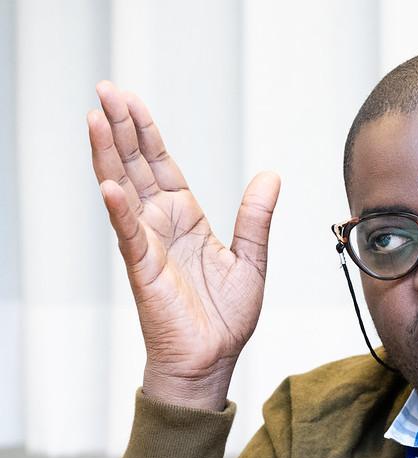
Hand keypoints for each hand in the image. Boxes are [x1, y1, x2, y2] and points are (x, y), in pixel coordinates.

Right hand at [88, 81, 280, 409]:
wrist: (213, 360)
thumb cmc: (225, 317)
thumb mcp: (250, 258)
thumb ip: (255, 216)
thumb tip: (271, 175)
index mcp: (186, 219)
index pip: (162, 165)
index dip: (146, 132)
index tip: (131, 101)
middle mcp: (161, 225)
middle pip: (137, 166)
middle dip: (122, 128)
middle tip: (106, 89)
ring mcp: (148, 244)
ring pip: (124, 189)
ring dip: (110, 153)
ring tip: (96, 115)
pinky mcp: (143, 270)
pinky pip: (128, 234)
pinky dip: (118, 209)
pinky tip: (109, 181)